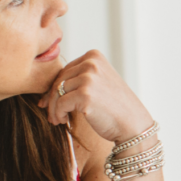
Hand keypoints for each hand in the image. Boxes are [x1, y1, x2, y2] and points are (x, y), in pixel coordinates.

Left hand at [37, 50, 152, 144]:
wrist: (133, 124)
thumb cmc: (116, 107)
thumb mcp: (99, 83)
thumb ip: (79, 77)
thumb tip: (47, 89)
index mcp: (94, 56)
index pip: (65, 70)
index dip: (56, 88)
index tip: (50, 102)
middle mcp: (91, 63)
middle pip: (59, 80)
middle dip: (52, 99)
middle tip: (53, 114)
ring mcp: (89, 78)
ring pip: (56, 92)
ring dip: (54, 108)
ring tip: (58, 119)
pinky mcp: (85, 94)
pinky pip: (60, 104)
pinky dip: (58, 114)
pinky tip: (63, 121)